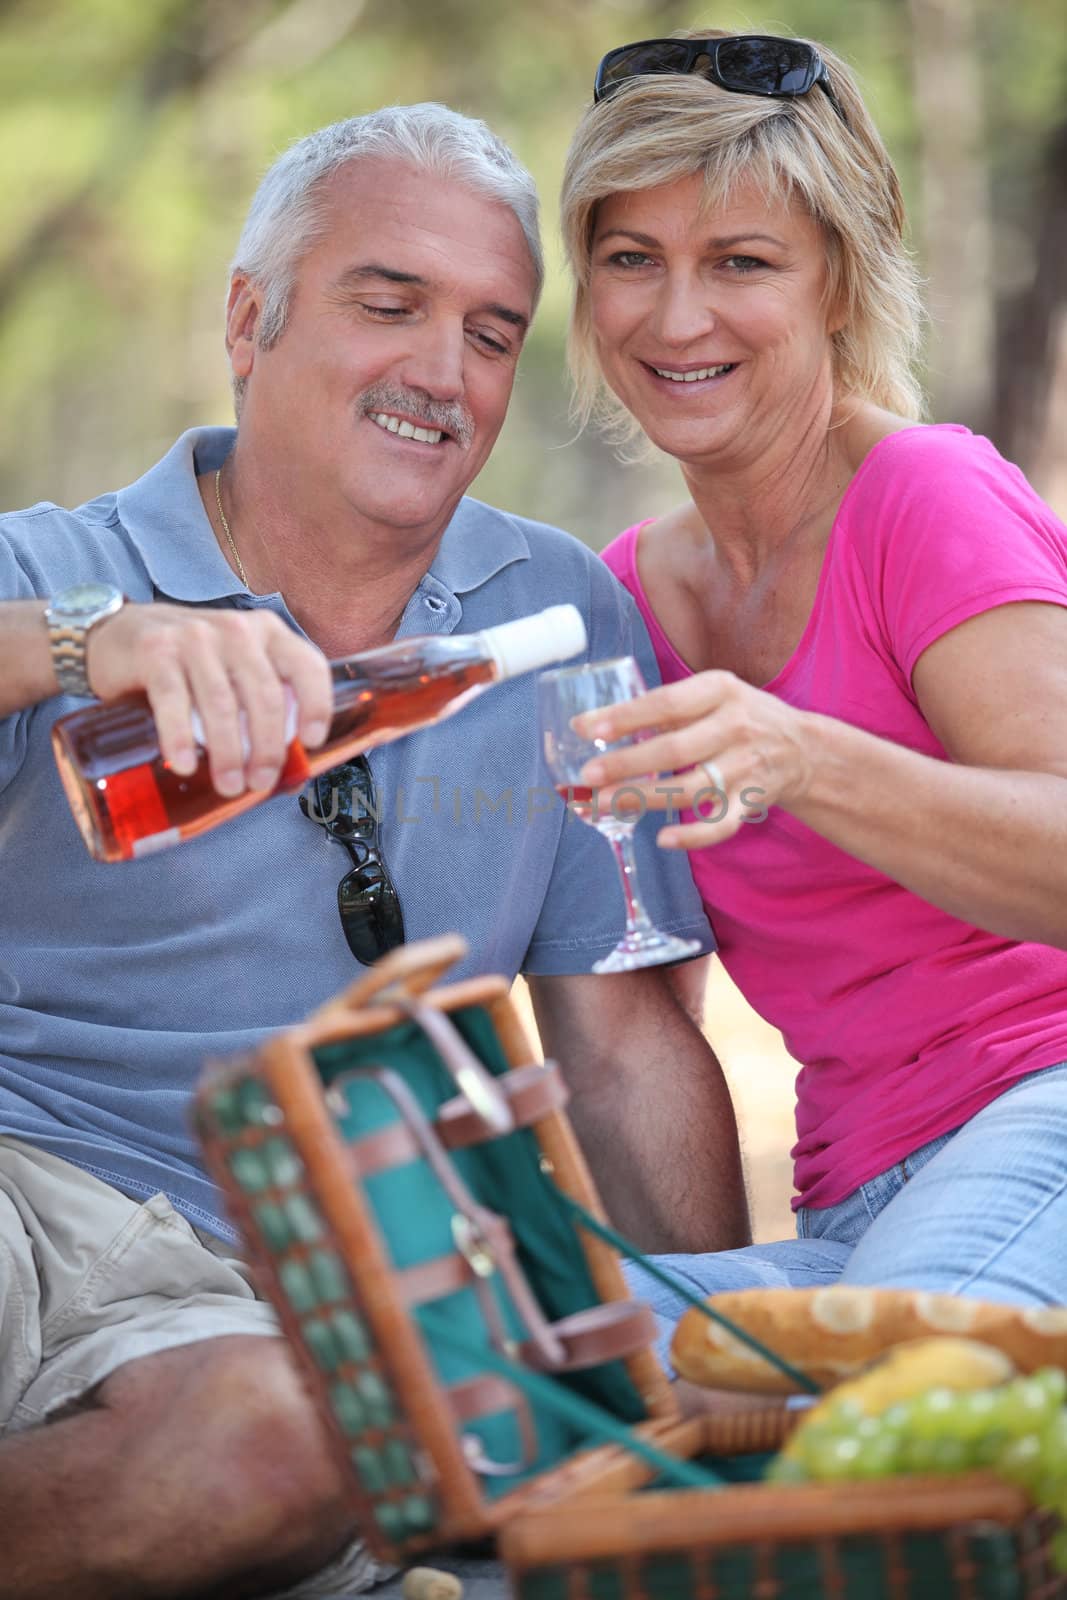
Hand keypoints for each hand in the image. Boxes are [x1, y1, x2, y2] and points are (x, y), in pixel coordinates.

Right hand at [85, 603, 331, 796]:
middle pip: (264, 695)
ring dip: (228, 752)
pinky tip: (186, 763)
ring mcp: (195, 638)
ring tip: (229, 785)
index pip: (306, 665)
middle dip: (267, 747)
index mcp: (267, 632)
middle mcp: (235, 630)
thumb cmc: (189, 664)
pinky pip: (174, 700)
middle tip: (260, 783)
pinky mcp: (156, 652)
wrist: (120, 633)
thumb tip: (290, 772)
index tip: (311, 743)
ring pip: (222, 703)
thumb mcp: (234, 670)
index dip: (316, 705)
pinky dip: (180, 737)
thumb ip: (261, 705)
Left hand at [575, 670, 814, 847]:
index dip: (625, 717)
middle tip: (587, 775)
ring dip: (643, 799)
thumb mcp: (713, 694)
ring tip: (602, 804)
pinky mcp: (750, 801)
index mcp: (720, 690)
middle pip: (674, 750)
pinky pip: (720, 825)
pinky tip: (663, 839)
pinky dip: (693, 835)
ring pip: (689, 789)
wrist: (803, 749)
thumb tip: (596, 724)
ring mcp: (744, 767)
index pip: (666, 703)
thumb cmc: (741, 716)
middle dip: (627, 764)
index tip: (585, 729)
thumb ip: (665, 707)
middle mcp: (735, 727)